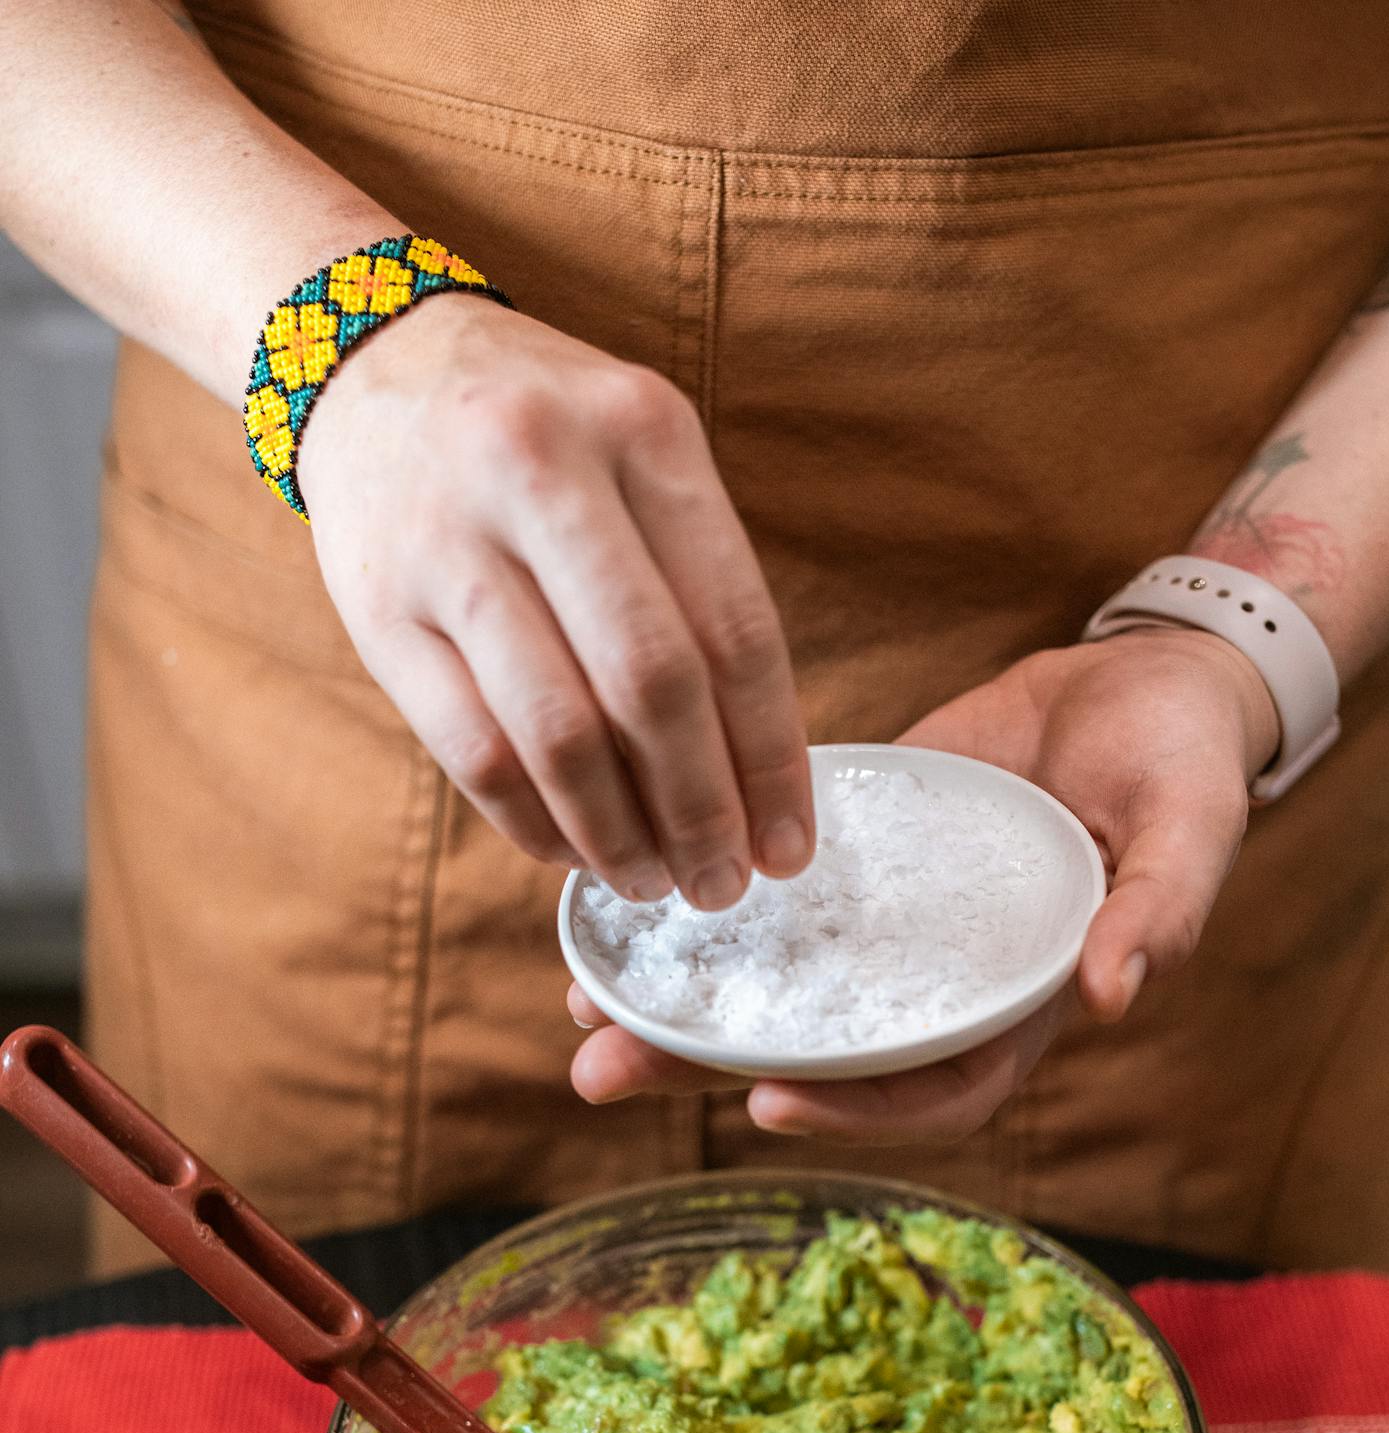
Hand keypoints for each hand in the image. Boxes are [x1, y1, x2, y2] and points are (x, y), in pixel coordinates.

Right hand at [296, 295, 812, 907]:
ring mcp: (450, 543)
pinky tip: (571, 849)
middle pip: (652, 685)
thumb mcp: (640, 457)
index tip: (790, 846)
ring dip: (618, 835)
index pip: (736, 627)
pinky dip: (534, 822)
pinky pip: (474, 752)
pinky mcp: (379, 611)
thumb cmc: (544, 438)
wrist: (370, 365)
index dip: (772, 759)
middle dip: (701, 811)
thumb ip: (698, 588)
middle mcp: (543, 471)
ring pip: (558, 734)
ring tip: (653, 882)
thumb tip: (755, 780)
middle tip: (723, 885)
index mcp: (642, 430)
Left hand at [568, 625, 1279, 1141]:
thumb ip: (1163, 910)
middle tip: (601, 1071)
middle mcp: (938, 983)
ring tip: (579, 1003)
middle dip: (711, 1070)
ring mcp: (888, 926)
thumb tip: (1114, 994)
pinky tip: (616, 902)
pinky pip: (771, 900)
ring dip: (680, 1005)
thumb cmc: (1185, 765)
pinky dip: (699, 912)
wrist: (1142, 681)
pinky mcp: (852, 857)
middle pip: (823, 1057)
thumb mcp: (1193, 827)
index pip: (932, 1089)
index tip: (770, 1101)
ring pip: (777, 988)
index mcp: (1017, 1004)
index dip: (857, 1109)